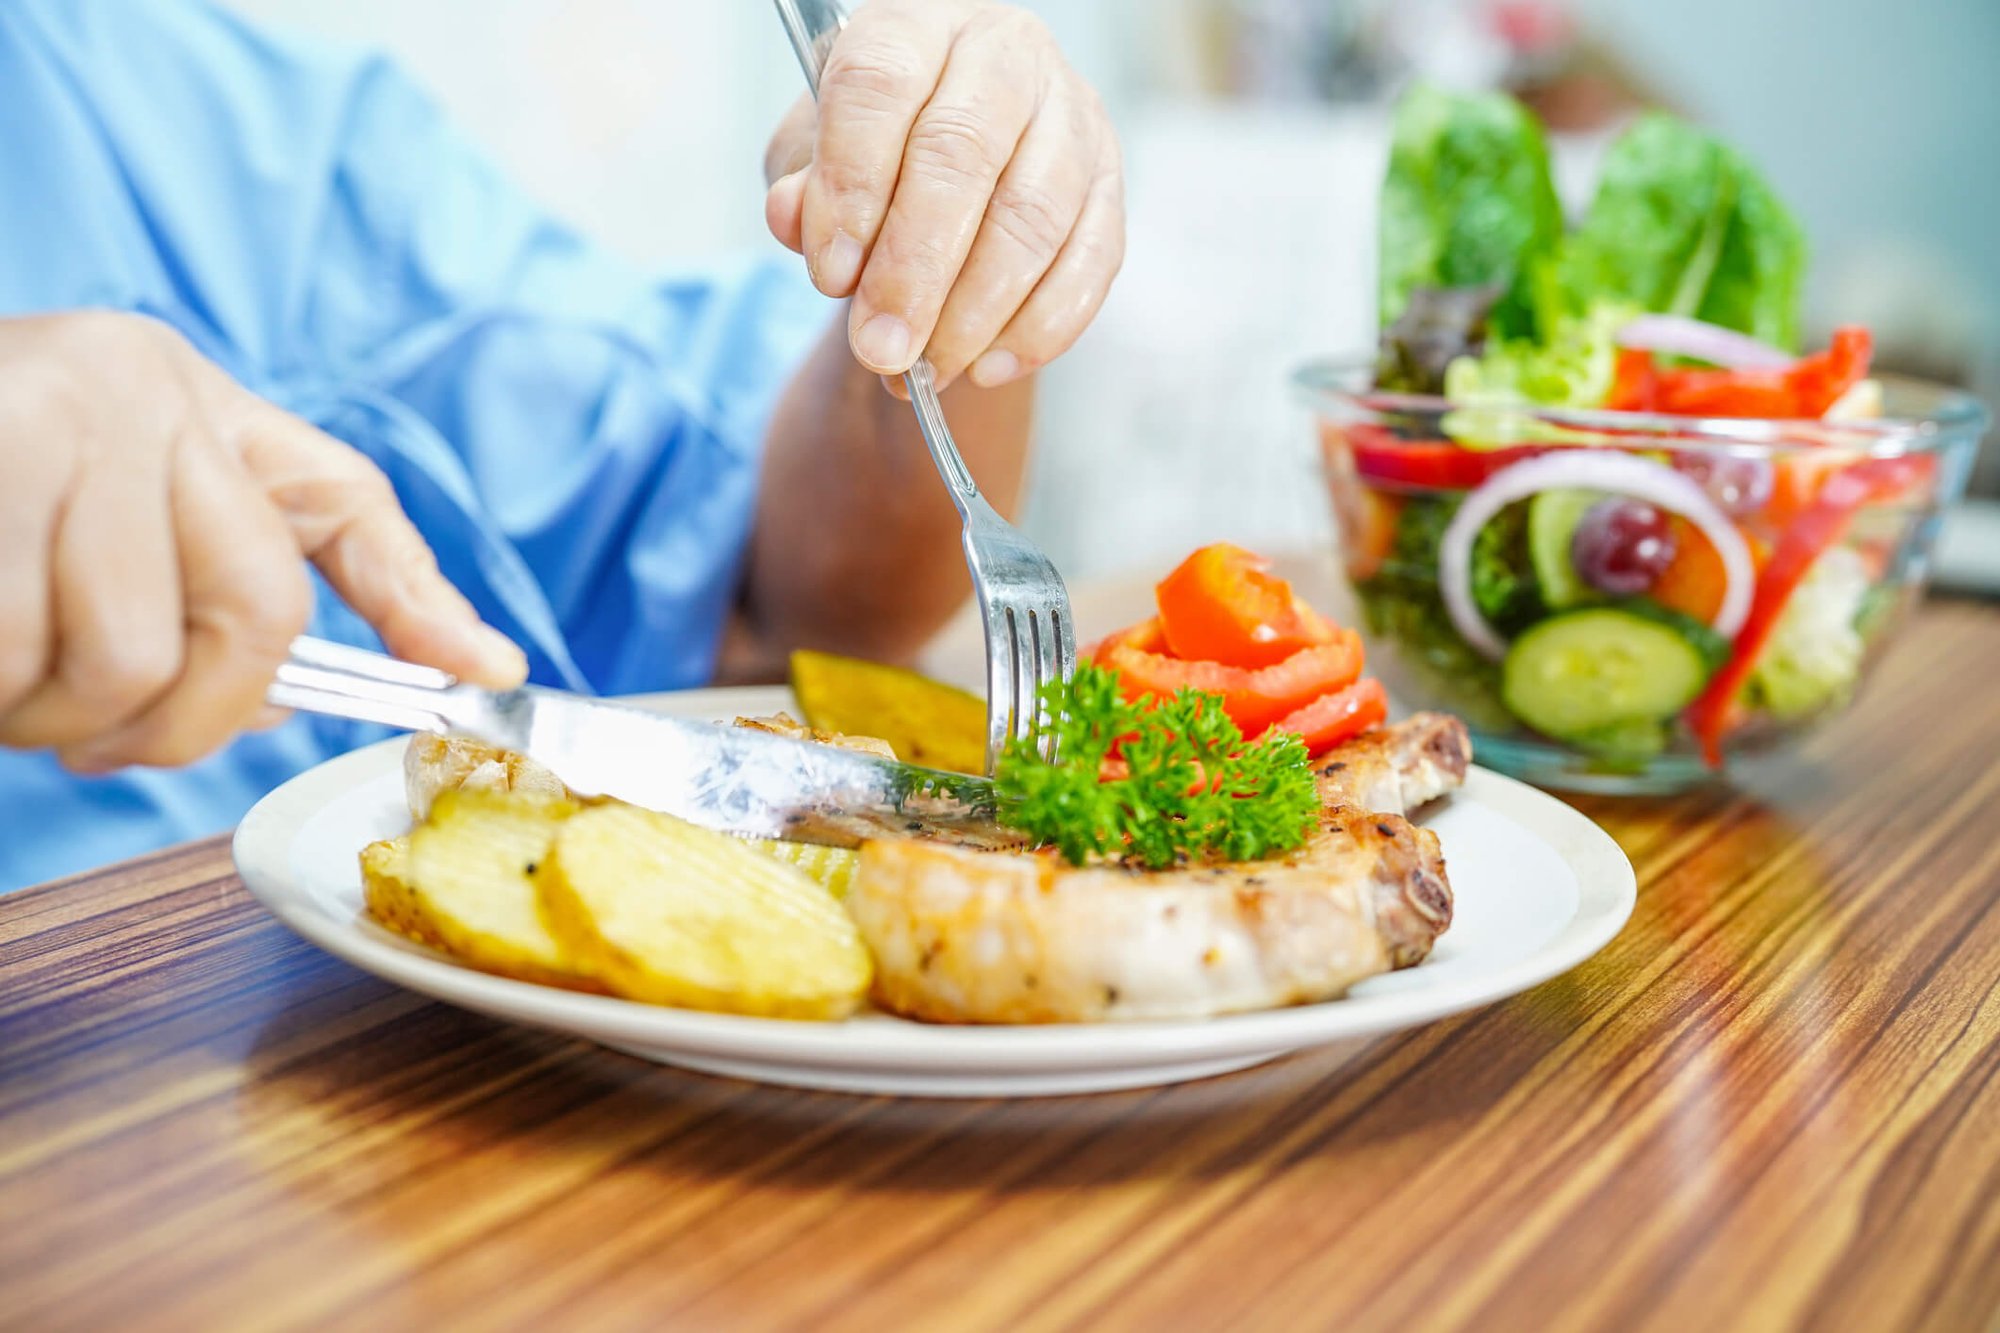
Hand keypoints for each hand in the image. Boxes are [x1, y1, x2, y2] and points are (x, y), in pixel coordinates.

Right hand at [0, 312, 525, 771]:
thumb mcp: (118, 494)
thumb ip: (245, 569)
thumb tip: (455, 663)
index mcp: (182, 392)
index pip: (342, 510)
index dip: (416, 599)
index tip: (485, 677)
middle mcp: (126, 386)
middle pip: (244, 619)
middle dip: (174, 720)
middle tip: (90, 735)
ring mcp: (35, 417)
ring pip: (118, 659)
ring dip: (51, 718)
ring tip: (3, 686)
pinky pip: (11, 655)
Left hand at [763, 0, 1123, 390]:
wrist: (956, 159)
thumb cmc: (878, 148)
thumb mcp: (815, 153)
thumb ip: (800, 186)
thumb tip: (794, 221)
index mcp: (918, 24)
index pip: (880, 88)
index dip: (852, 186)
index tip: (830, 275)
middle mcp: (1005, 54)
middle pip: (961, 156)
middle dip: (915, 270)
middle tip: (880, 349)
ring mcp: (1072, 116)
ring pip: (1032, 217)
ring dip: (975, 312)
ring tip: (928, 371)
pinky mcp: (1110, 183)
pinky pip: (1088, 263)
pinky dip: (1037, 328)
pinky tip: (985, 367)